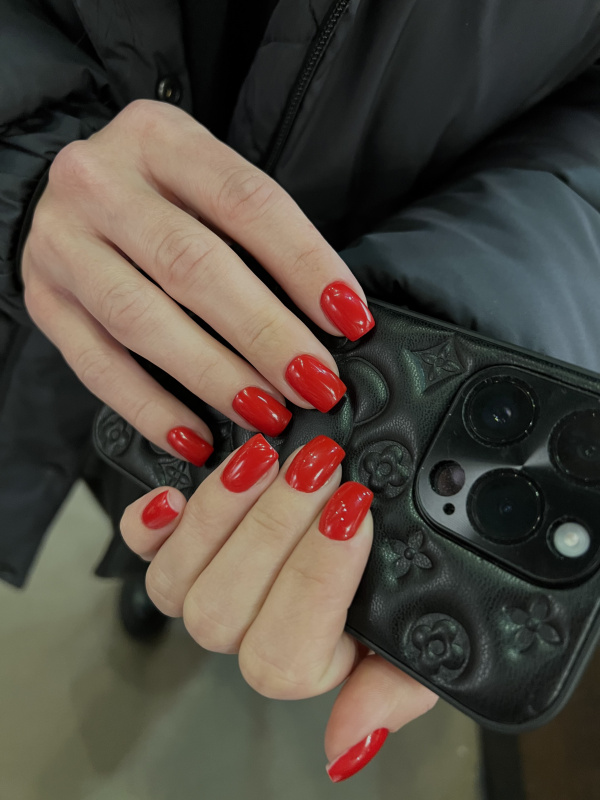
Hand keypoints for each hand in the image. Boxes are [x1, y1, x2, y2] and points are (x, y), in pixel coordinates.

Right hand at [21, 100, 373, 464]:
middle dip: (265, 334)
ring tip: (267, 414)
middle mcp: (99, 183)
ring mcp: (61, 244)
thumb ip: (256, 238)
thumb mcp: (207, 184)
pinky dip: (151, 409)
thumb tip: (329, 322)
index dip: (305, 265)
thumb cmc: (161, 195)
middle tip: (315, 383)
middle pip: (192, 265)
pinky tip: (196, 437)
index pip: (246, 201)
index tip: (348, 320)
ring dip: (214, 376)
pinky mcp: (43, 302)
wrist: (73, 195)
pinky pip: (97, 367)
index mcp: (157, 138)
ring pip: (142, 320)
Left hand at [119, 434, 437, 781]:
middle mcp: (243, 632)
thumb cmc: (388, 591)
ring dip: (219, 514)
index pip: (285, 658)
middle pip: (225, 611)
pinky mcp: (177, 545)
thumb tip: (346, 748)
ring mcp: (205, 589)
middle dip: (275, 529)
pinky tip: (174, 494)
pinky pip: (142, 548)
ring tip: (268, 458)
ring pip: (178, 581)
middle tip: (320, 469)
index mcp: (301, 661)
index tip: (354, 515)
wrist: (356, 520)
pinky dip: (149, 525)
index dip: (317, 580)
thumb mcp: (412, 639)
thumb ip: (389, 693)